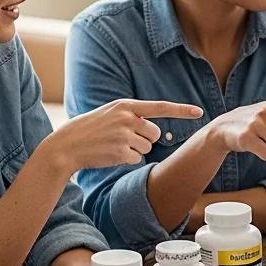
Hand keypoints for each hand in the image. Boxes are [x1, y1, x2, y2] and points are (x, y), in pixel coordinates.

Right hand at [45, 99, 203, 175]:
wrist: (66, 146)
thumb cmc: (89, 130)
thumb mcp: (110, 114)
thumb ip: (132, 116)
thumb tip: (154, 130)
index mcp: (125, 105)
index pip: (160, 107)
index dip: (181, 110)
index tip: (199, 112)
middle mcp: (127, 118)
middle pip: (154, 133)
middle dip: (144, 139)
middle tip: (122, 139)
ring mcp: (124, 135)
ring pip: (146, 148)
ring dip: (134, 150)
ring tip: (113, 145)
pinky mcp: (121, 152)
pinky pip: (136, 159)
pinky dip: (126, 160)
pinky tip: (110, 154)